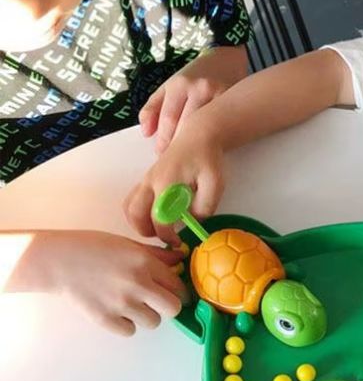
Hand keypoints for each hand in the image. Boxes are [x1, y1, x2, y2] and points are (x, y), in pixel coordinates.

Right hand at [35, 230, 186, 335]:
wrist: (58, 260)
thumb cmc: (93, 248)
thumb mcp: (128, 244)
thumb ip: (157, 255)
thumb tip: (181, 258)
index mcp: (145, 263)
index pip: (178, 286)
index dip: (179, 292)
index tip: (174, 294)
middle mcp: (137, 284)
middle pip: (173, 309)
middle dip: (169, 307)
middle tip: (158, 303)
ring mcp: (122, 303)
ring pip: (154, 322)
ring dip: (147, 316)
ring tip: (133, 305)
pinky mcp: (106, 319)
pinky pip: (131, 331)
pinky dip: (127, 324)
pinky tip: (118, 311)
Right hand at [125, 119, 224, 243]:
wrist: (197, 136)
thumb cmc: (207, 159)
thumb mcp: (215, 184)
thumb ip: (205, 206)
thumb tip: (193, 223)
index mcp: (167, 183)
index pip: (159, 218)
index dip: (168, 236)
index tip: (178, 243)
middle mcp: (151, 182)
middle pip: (134, 214)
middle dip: (147, 232)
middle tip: (165, 239)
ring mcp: (146, 180)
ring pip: (129, 207)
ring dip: (139, 223)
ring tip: (159, 229)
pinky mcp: (146, 179)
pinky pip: (132, 200)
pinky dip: (138, 213)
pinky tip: (156, 217)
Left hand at [139, 46, 247, 154]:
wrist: (226, 61)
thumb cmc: (194, 78)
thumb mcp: (169, 87)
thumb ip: (154, 108)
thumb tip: (145, 132)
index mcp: (178, 84)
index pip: (169, 117)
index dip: (164, 139)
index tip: (160, 155)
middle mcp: (198, 88)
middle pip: (186, 124)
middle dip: (178, 145)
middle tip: (174, 163)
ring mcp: (218, 94)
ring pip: (205, 126)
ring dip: (196, 144)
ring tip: (191, 158)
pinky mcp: (234, 101)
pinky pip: (222, 123)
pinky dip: (215, 137)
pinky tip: (211, 147)